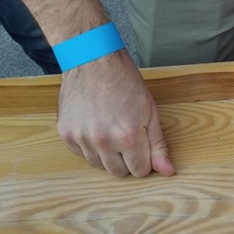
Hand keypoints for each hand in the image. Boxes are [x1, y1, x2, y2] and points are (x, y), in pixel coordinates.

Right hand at [57, 51, 175, 176]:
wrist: (93, 61)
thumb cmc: (125, 83)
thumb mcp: (150, 111)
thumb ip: (158, 145)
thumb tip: (168, 172)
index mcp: (128, 136)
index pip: (140, 170)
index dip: (145, 160)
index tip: (143, 147)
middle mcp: (102, 141)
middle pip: (119, 172)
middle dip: (127, 160)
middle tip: (127, 138)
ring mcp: (81, 138)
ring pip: (99, 165)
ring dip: (107, 154)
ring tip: (111, 130)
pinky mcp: (65, 134)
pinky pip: (81, 154)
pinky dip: (90, 146)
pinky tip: (96, 127)